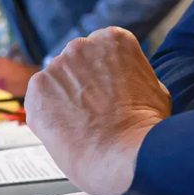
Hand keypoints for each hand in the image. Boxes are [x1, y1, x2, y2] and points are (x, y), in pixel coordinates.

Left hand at [25, 27, 169, 194]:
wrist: (124, 154)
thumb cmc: (144, 127)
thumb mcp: (155, 89)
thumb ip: (133, 76)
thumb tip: (126, 83)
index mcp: (113, 40)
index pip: (100, 50)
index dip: (103, 75)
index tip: (106, 92)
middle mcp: (82, 45)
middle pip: (75, 63)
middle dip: (81, 84)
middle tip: (93, 111)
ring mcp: (57, 66)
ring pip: (56, 81)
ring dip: (63, 99)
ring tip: (81, 125)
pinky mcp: (38, 88)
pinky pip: (39, 99)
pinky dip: (47, 114)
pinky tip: (66, 130)